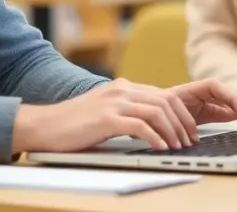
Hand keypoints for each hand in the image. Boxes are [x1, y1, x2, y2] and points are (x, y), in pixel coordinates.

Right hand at [11, 77, 236, 153]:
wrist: (45, 125)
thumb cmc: (74, 125)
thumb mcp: (106, 113)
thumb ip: (127, 113)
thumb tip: (152, 127)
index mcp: (123, 88)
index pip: (163, 95)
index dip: (182, 113)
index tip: (191, 131)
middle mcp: (122, 90)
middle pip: (165, 101)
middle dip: (184, 122)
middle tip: (191, 141)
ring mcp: (114, 102)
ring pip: (157, 112)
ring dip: (173, 131)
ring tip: (179, 147)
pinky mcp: (107, 118)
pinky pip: (140, 126)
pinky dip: (155, 138)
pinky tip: (161, 149)